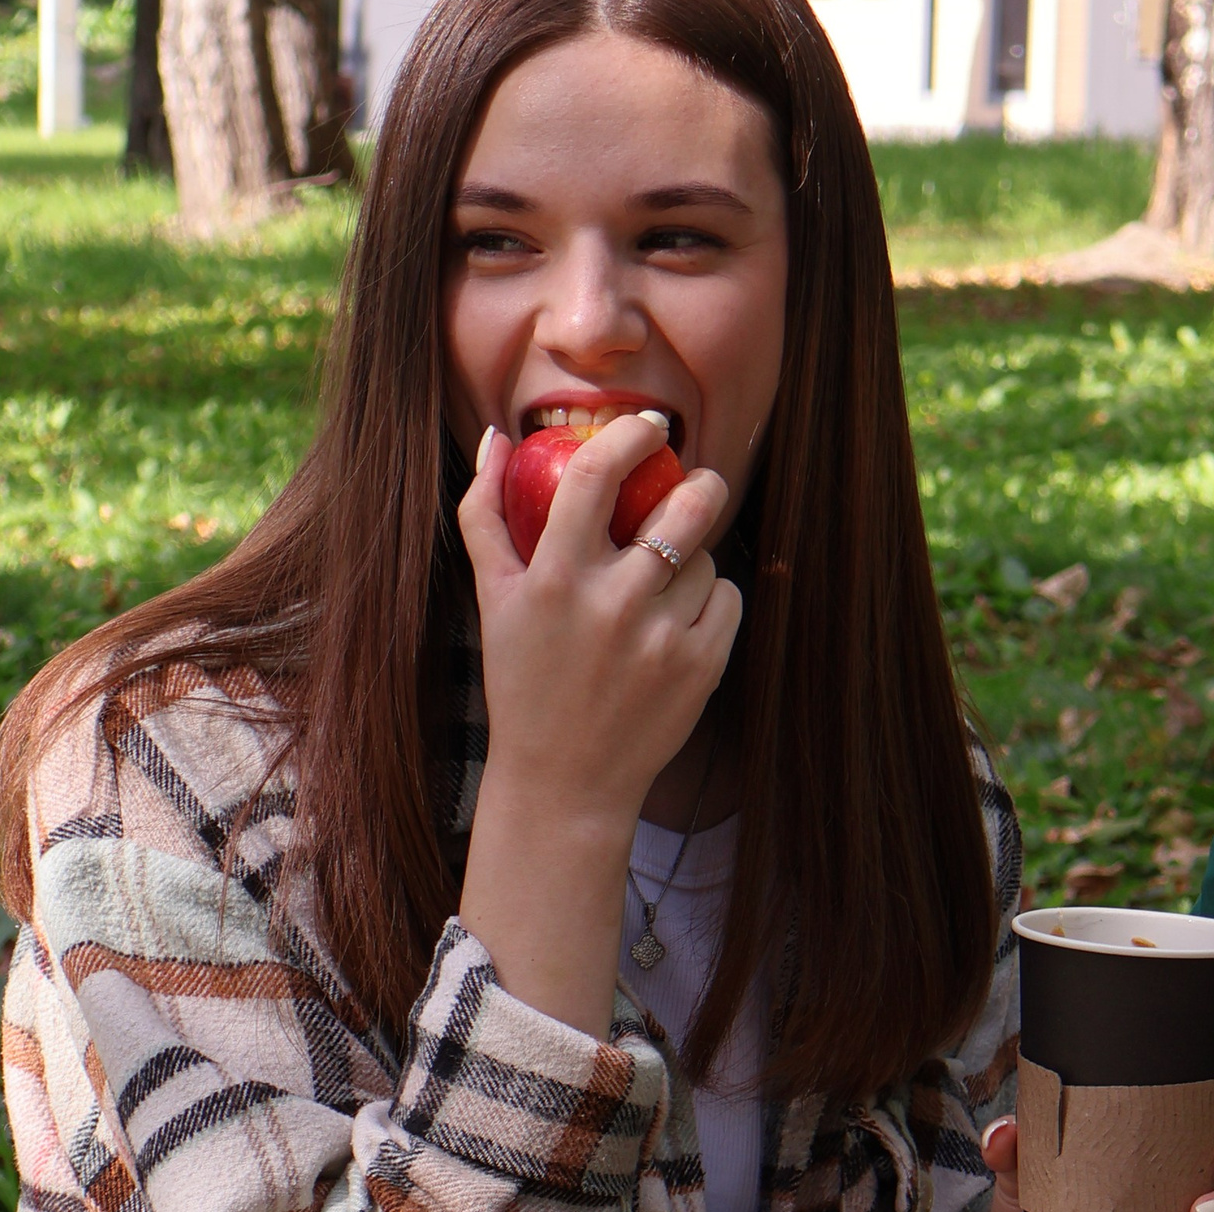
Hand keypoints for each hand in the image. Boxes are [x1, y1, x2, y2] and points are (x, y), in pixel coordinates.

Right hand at [451, 415, 741, 1033]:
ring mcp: (661, 639)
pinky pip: (728, 600)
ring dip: (694, 556)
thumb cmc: (523, 683)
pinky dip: (713, 597)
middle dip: (700, 485)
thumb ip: (485, 514)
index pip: (596, 475)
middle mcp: (612, 604)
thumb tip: (495, 438)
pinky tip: (684, 616)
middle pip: (683, 508)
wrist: (565, 782)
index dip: (629, 436)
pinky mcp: (700, 670)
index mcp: (555, 579)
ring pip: (705, 558)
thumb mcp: (492, 600)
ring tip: (667, 580)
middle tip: (694, 484)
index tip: (648, 427)